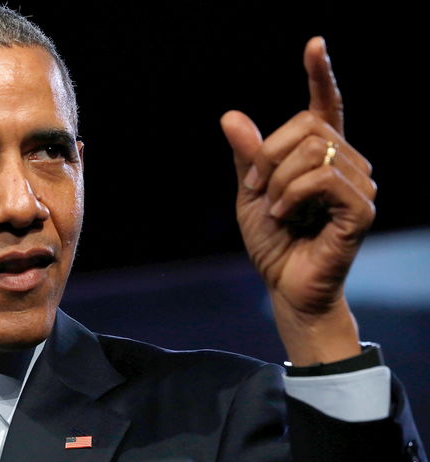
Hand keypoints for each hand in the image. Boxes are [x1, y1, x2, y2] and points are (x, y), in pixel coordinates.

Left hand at [220, 37, 376, 365]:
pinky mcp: (362, 208)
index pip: (325, 106)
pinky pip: (323, 177)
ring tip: (277, 210)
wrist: (284, 283)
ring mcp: (360, 183)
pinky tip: (287, 216)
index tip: (314, 45)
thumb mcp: (250, 192)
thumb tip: (230, 115)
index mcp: (320, 155)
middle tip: (258, 190)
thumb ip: (247, 156)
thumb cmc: (272, 240)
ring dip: (278, 182)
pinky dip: (293, 195)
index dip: (321, 74)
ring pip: (313, 151)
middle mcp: (347, 161)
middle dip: (268, 157)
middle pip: (306, 126)